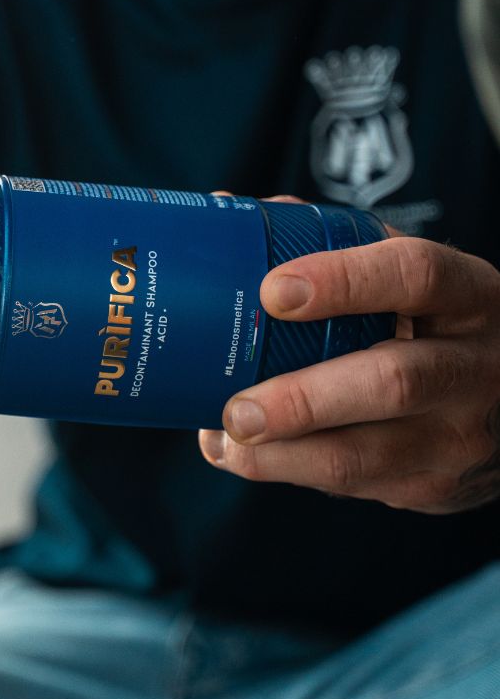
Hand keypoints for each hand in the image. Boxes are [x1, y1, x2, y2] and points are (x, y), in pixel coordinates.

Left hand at [198, 233, 499, 512]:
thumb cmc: (429, 325)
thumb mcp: (408, 281)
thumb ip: (334, 244)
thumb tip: (226, 211)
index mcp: (468, 295)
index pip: (417, 274)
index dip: (345, 280)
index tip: (273, 290)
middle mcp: (476, 366)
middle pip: (392, 382)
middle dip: (303, 399)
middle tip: (236, 407)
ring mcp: (457, 436)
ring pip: (363, 453)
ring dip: (281, 452)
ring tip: (224, 438)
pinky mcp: (430, 487)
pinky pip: (349, 485)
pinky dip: (284, 470)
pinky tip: (240, 455)